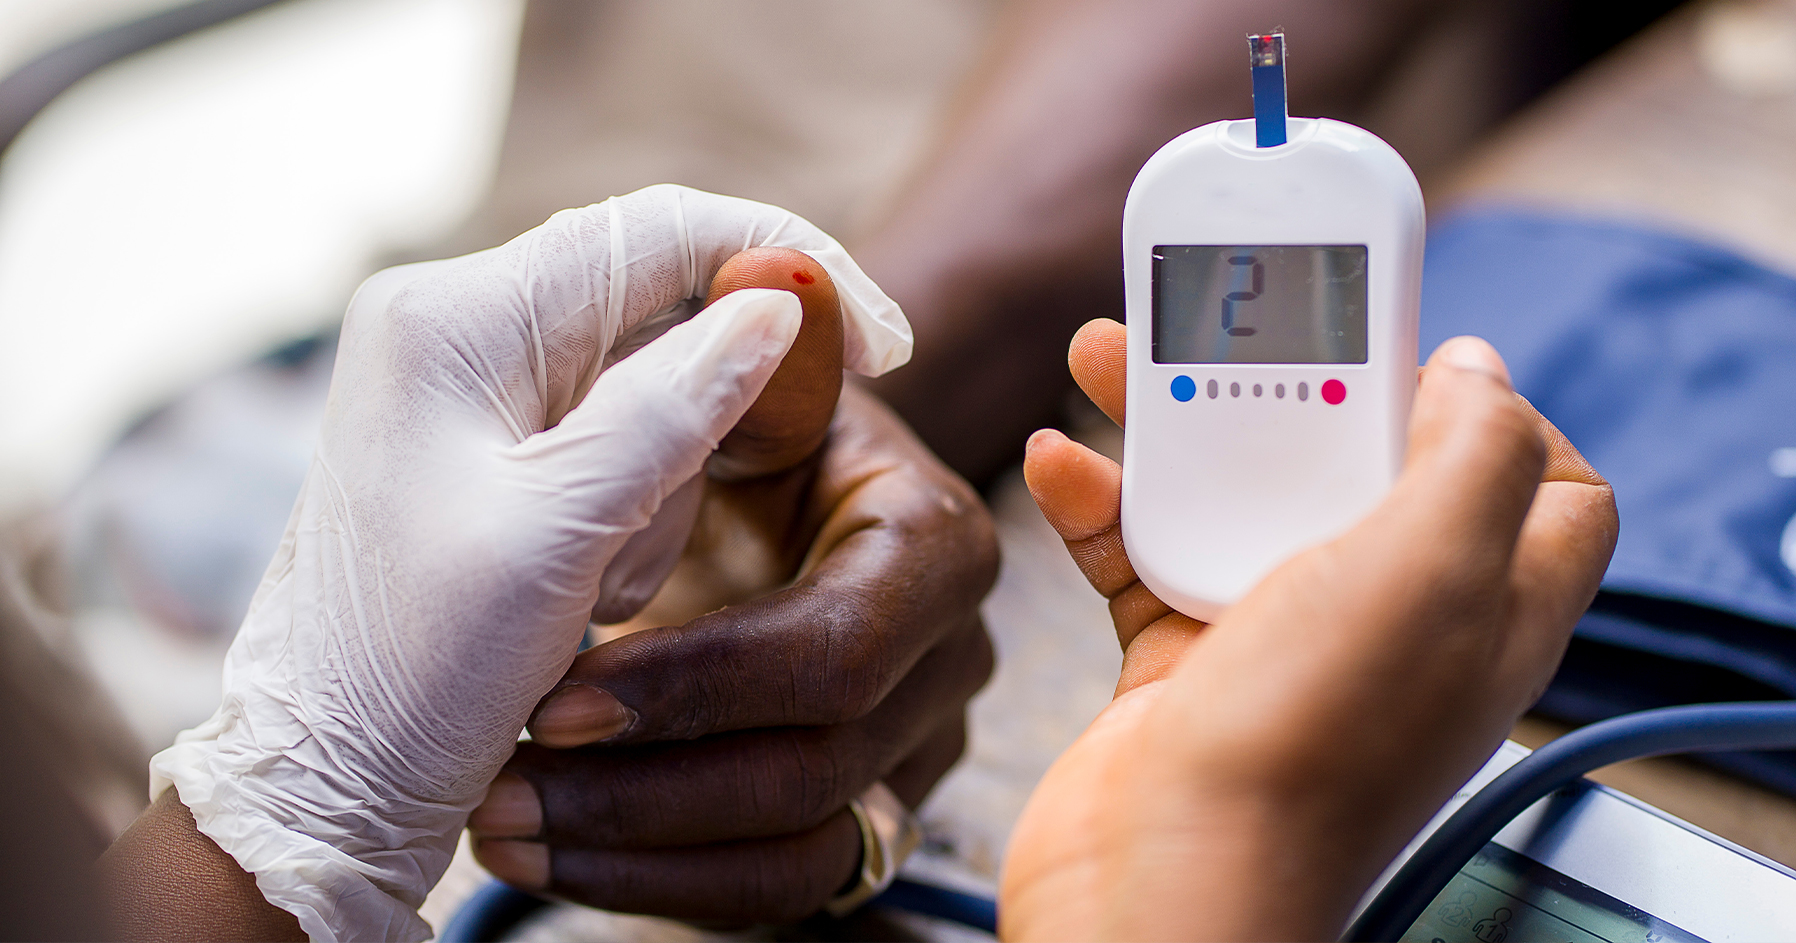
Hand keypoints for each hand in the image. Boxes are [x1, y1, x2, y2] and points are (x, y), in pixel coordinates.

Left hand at [147, 185, 911, 941]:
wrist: (321, 786)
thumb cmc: (411, 673)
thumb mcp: (554, 532)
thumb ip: (671, 406)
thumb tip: (776, 307)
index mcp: (455, 319)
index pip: (659, 231)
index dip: (785, 266)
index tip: (882, 348)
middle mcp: (457, 333)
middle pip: (654, 316)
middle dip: (700, 426)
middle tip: (651, 539)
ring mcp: (469, 395)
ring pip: (645, 395)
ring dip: (659, 491)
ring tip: (594, 591)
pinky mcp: (488, 457)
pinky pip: (612, 456)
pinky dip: (630, 521)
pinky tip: (582, 600)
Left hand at [469, 252, 997, 923]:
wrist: (676, 521)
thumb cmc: (635, 451)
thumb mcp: (629, 412)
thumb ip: (700, 368)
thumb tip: (776, 276)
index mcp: (921, 522)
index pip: (846, 630)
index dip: (710, 672)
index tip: (563, 693)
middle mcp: (943, 629)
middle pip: (831, 732)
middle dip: (658, 767)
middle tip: (514, 774)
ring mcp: (911, 717)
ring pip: (812, 825)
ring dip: (643, 840)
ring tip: (504, 832)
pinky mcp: (859, 783)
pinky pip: (790, 873)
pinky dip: (665, 879)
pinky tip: (558, 863)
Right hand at [1000, 320, 1616, 940]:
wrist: (1161, 881)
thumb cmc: (1302, 750)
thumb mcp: (1431, 573)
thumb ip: (1477, 454)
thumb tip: (1481, 369)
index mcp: (1484, 603)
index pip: (1540, 486)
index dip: (1496, 410)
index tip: (1412, 352)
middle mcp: (1392, 622)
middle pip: (1359, 464)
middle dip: (1288, 380)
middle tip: (1226, 325)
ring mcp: (1281, 642)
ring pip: (1240, 496)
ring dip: (1173, 426)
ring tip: (1109, 361)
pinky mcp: (1183, 663)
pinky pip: (1144, 555)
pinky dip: (1101, 505)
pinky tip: (1062, 465)